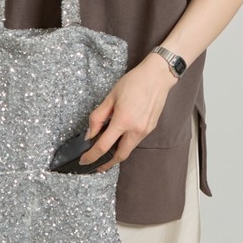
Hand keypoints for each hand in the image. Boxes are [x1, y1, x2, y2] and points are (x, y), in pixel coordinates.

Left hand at [78, 54, 177, 171]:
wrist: (158, 76)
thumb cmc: (134, 82)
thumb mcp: (110, 97)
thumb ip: (98, 117)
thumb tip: (90, 134)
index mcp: (123, 121)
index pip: (103, 147)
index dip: (91, 156)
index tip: (84, 160)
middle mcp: (136, 130)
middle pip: (119, 157)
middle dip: (106, 164)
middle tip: (94, 165)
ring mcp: (145, 131)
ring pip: (128, 150)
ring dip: (116, 154)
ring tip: (104, 153)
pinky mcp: (150, 128)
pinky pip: (135, 141)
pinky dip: (125, 144)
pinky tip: (118, 139)